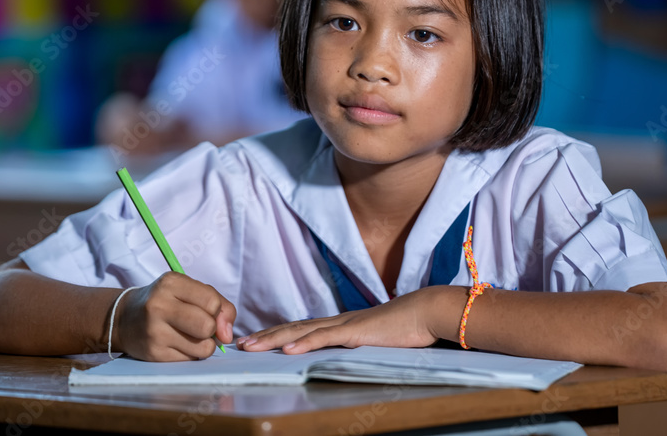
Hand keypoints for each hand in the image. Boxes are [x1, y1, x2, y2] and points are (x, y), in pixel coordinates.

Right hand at [115, 272, 236, 361]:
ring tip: (190, 336)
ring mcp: (154, 331)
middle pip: (207, 326)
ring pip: (203, 348)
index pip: (212, 302)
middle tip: (201, 326)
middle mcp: (159, 305)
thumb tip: (228, 335)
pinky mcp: (154, 354)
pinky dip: (191, 354)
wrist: (124, 319)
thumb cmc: (166, 302)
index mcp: (171, 283)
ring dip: (204, 345)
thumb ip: (219, 305)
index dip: (218, 311)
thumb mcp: (189, 290)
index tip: (210, 312)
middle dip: (212, 329)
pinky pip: (190, 360)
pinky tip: (178, 344)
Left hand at [237, 290, 439, 353]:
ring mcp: (344, 325)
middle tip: (239, 344)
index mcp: (340, 325)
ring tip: (251, 346)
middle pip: (292, 328)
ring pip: (301, 332)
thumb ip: (359, 345)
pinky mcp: (355, 332)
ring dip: (273, 339)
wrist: (427, 311)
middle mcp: (337, 322)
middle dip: (264, 336)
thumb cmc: (406, 327)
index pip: (300, 329)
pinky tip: (287, 349)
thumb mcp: (376, 340)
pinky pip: (325, 338)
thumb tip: (345, 355)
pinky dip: (304, 343)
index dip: (276, 334)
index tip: (255, 341)